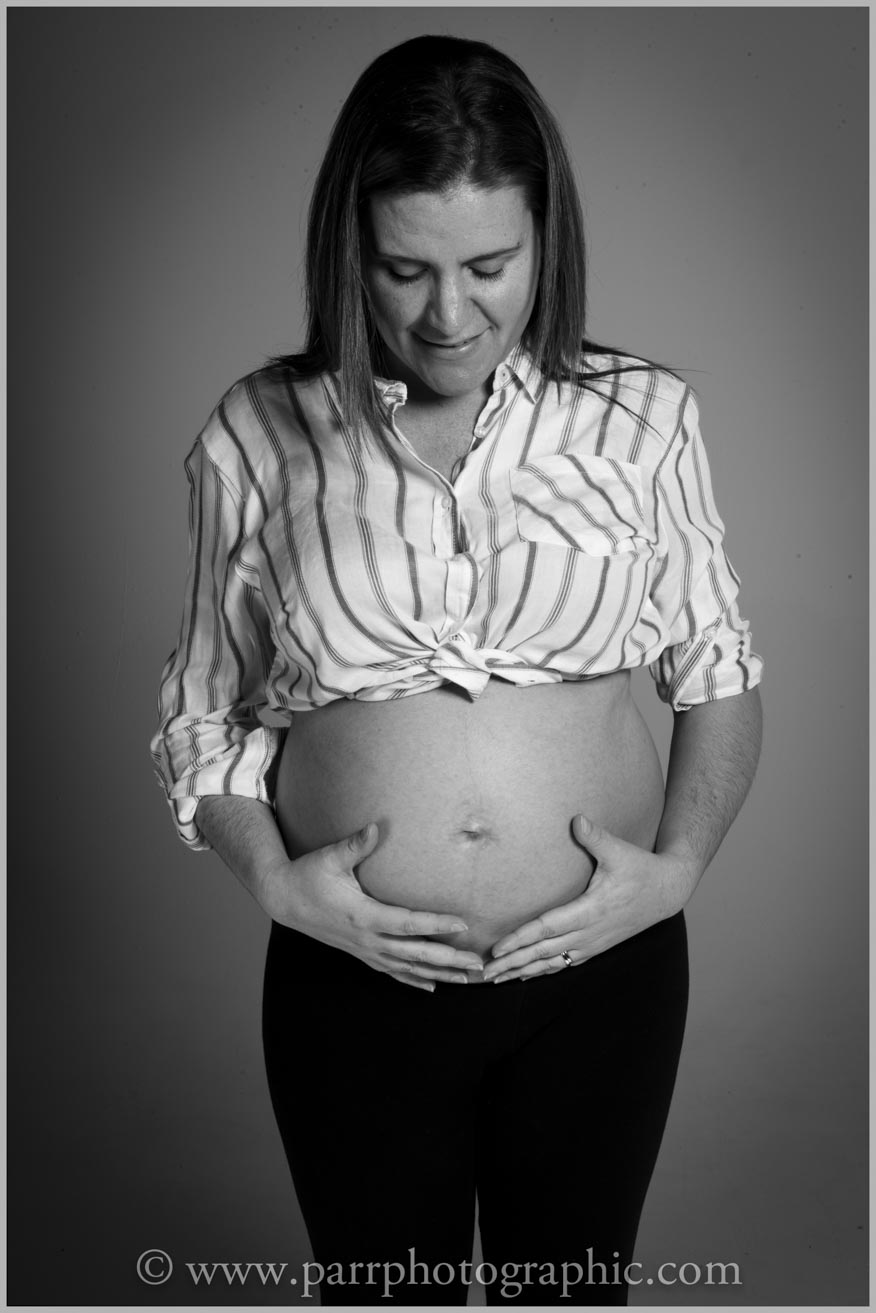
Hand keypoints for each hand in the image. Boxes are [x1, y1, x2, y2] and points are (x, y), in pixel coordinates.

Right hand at [260, 822, 483, 992]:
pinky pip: (391, 971)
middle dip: (449, 959)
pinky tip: (433, 986)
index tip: (463, 925)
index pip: (408, 923)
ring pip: (407, 968)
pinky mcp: (360, 953)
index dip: (436, 924)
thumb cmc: (308, 875)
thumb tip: (375, 827)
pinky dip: (413, 980)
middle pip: (415, 954)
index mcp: (363, 915)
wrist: (284, 899)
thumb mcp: (329, 857)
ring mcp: (363, 950)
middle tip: (479, 963)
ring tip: (467, 979)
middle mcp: (366, 939)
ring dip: (438, 973)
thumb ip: (355, 844)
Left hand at [482, 814, 699, 982]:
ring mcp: (593, 943)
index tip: (498, 949)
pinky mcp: (596, 946)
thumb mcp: (620, 850)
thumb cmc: (640, 868)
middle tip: (485, 972)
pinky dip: (543, 972)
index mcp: (591, 910)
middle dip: (513, 962)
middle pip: (544, 952)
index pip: (548, 928)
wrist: (666, 891)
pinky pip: (565, 963)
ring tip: (496, 979)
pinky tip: (525, 976)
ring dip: (524, 971)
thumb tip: (577, 819)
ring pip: (552, 963)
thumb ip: (596, 837)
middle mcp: (590, 932)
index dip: (521, 939)